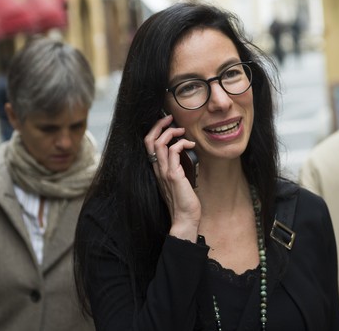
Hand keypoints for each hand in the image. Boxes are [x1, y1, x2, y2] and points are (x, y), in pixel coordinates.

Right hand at [144, 114, 199, 241]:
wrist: (185, 219)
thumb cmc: (184, 201)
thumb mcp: (180, 180)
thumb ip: (179, 167)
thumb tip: (186, 154)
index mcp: (157, 169)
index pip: (149, 145)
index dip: (155, 130)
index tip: (167, 123)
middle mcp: (157, 169)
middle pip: (149, 140)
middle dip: (158, 125)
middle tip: (170, 118)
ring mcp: (163, 172)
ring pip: (158, 143)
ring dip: (170, 132)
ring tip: (182, 130)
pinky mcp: (173, 175)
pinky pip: (173, 152)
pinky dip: (182, 143)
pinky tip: (190, 145)